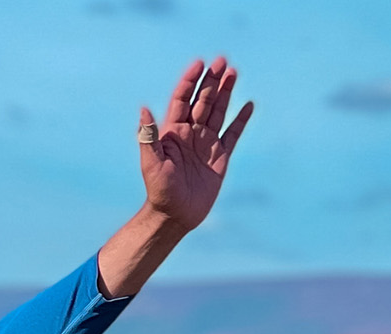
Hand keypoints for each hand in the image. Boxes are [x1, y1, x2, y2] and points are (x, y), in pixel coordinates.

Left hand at [139, 57, 252, 232]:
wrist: (174, 216)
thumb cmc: (159, 191)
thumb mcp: (152, 163)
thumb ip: (148, 136)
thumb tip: (143, 109)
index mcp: (173, 133)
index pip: (182, 100)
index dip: (190, 82)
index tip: (199, 64)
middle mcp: (190, 134)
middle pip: (202, 101)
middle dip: (211, 81)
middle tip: (221, 61)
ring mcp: (206, 144)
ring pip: (218, 112)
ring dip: (225, 92)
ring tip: (233, 72)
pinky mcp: (220, 157)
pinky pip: (233, 134)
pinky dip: (240, 120)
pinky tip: (248, 105)